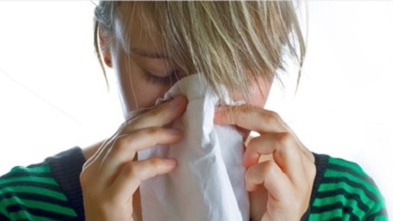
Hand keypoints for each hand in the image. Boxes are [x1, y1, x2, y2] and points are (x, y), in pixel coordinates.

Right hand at [80, 95, 187, 220]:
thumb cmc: (124, 214)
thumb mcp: (130, 182)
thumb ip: (138, 160)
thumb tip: (167, 135)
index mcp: (98, 163)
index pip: (122, 129)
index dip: (147, 114)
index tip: (171, 104)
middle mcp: (93, 169)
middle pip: (125, 131)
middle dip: (155, 115)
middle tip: (179, 104)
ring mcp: (97, 184)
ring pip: (124, 144)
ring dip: (154, 134)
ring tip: (179, 133)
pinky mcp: (108, 200)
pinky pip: (132, 172)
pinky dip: (153, 165)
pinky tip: (172, 164)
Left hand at [214, 105, 315, 220]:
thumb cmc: (260, 201)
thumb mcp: (255, 166)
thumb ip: (251, 146)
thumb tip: (228, 119)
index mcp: (296, 152)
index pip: (273, 118)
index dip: (244, 110)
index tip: (219, 110)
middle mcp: (304, 162)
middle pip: (276, 122)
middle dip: (243, 116)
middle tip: (219, 118)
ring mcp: (301, 180)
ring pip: (281, 140)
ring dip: (255, 146)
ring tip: (244, 164)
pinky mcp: (292, 198)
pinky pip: (270, 170)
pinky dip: (254, 173)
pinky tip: (249, 185)